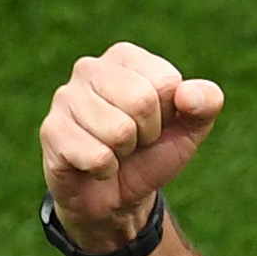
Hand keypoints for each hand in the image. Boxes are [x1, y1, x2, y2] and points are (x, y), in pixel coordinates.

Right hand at [38, 42, 223, 250]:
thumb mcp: (188, 130)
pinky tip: (96, 166)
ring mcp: (65, 98)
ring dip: (124, 153)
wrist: (117, 197)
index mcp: (125, 58)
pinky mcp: (51, 131)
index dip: (168, 114)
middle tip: (134, 141)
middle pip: (141, 101)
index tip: (155, 124)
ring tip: (114, 151)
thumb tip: (189, 94)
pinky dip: (105, 170)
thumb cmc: (150, 153)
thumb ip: (205, 104)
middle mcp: (90, 68)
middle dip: (147, 134)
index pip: (165, 82)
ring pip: (118, 130)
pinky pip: (96, 155)